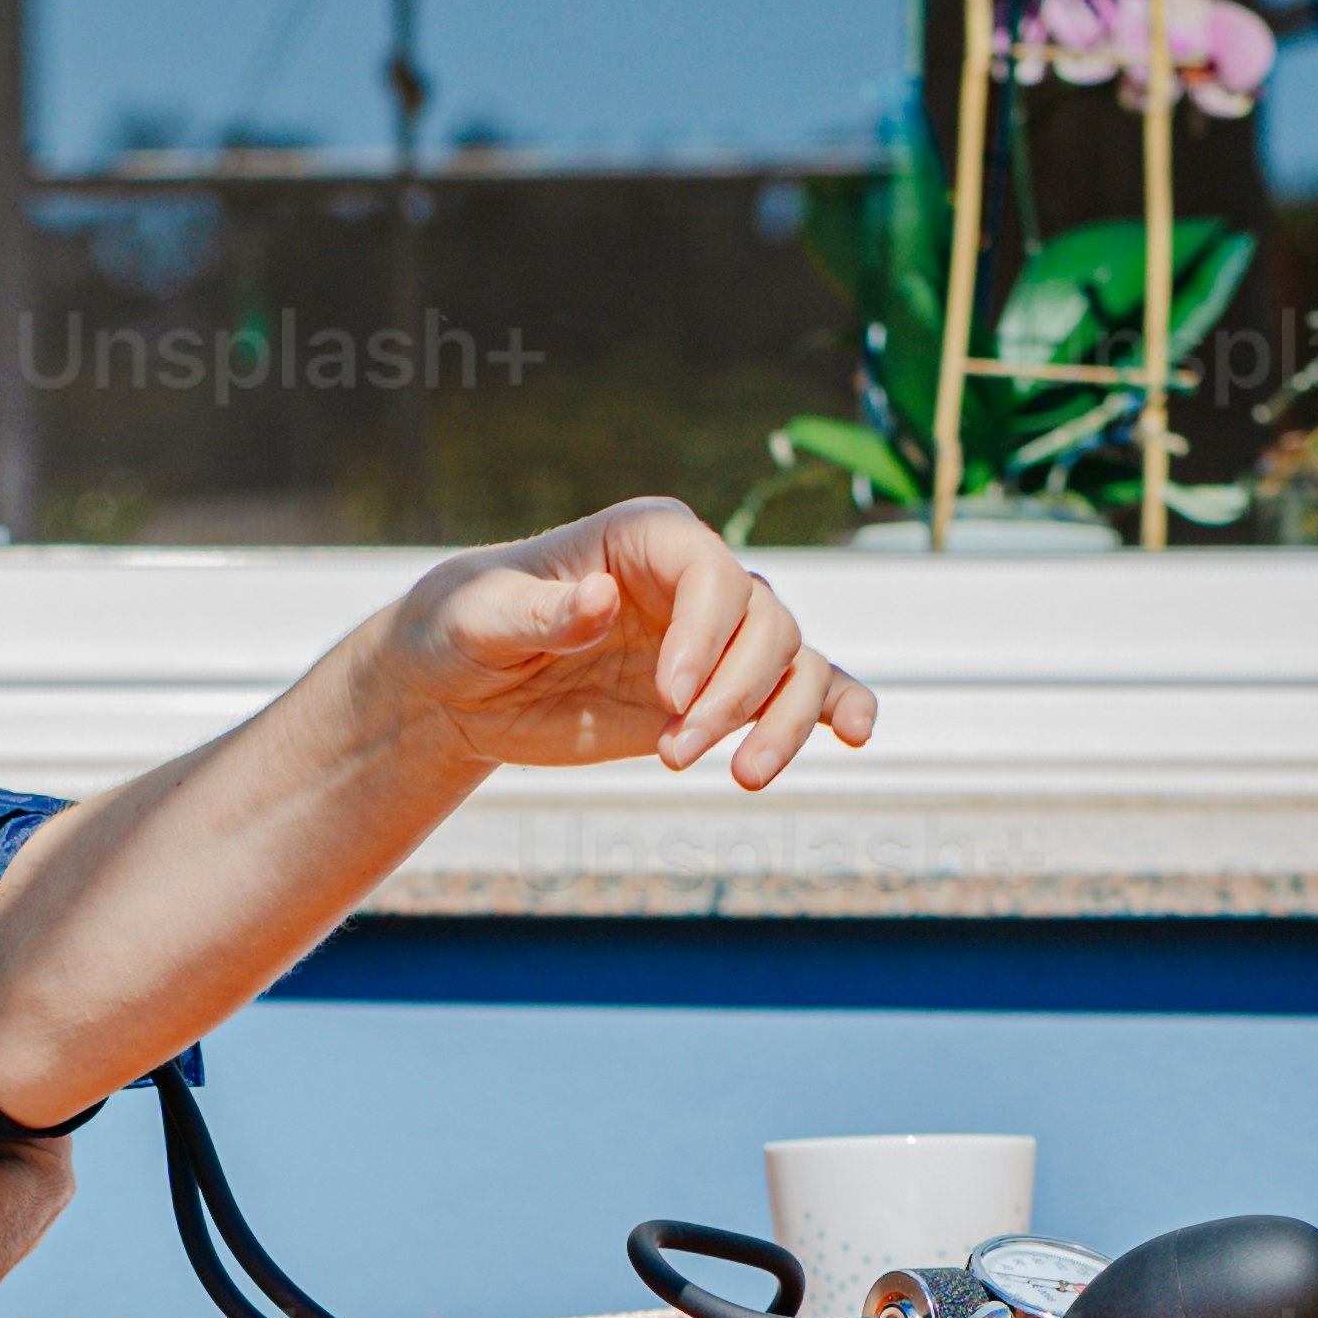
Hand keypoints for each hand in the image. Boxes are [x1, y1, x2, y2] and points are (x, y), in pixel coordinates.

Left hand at [383, 499, 878, 789]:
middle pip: (766, 622)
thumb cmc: (460, 629)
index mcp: (644, 539)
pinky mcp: (720, 692)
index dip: (709, 634)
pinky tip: (859, 736)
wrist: (459, 685)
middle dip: (737, 694)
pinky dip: (837, 707)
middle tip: (676, 755)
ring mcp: (715, 638)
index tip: (671, 696)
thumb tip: (599, 602)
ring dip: (783, 720)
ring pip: (794, 662)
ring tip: (743, 777)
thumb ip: (539, 615)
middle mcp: (694, 582)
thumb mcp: (479, 620)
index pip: (713, 572)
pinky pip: (802, 690)